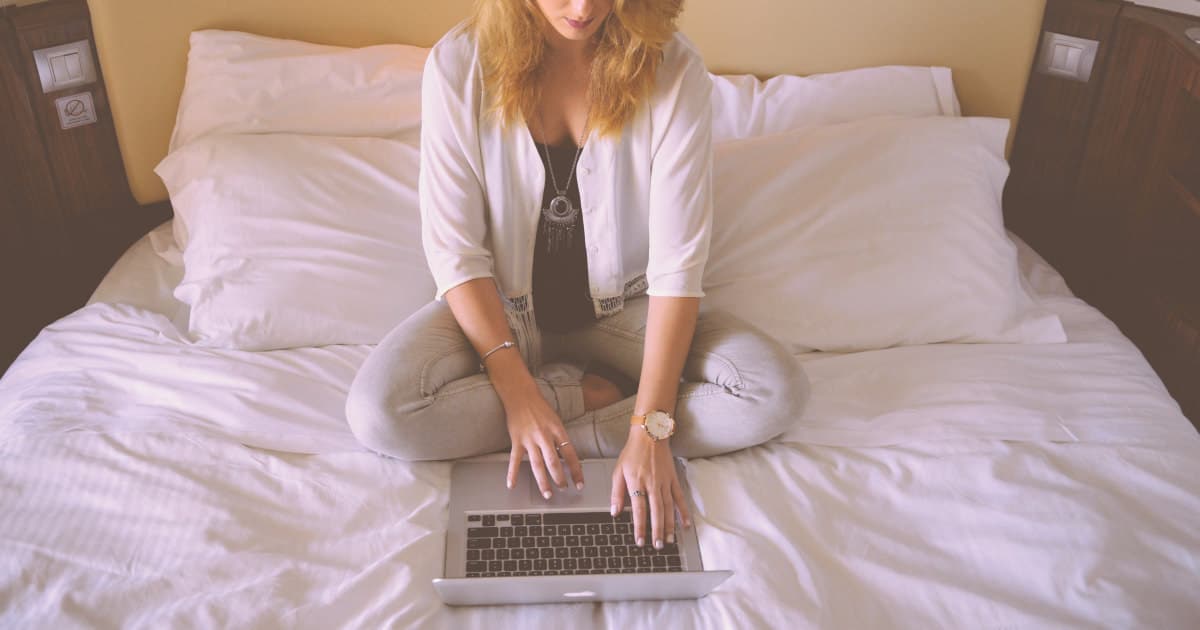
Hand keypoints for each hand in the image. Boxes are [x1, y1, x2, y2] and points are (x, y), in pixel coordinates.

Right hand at [504, 394, 583, 498]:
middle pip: (554, 462)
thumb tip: (566, 457)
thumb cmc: (539, 407)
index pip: (570, 454)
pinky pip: (514, 460)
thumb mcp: (555, 421)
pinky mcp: (516, 440)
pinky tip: (512, 485)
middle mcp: (544, 436)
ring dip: (543, 481)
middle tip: (563, 489)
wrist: (521, 394)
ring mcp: (530, 439)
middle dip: (559, 478)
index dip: (576, 471)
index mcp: (557, 430)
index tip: (579, 483)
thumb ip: (560, 438)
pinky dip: (512, 474)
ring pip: (537, 465)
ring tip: (547, 494)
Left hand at [609, 428, 691, 548]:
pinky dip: (683, 512)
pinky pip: (679, 498)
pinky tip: (685, 524)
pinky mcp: (673, 479)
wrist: (650, 435)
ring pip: (668, 508)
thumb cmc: (632, 453)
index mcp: (636, 482)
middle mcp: (652, 484)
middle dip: (657, 531)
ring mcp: (665, 482)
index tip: (640, 541)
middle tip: (657, 546)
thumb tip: (614, 512)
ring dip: (669, 526)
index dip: (639, 527)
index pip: (638, 509)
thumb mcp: (618, 471)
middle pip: (656, 512)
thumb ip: (616, 493)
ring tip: (668, 540)